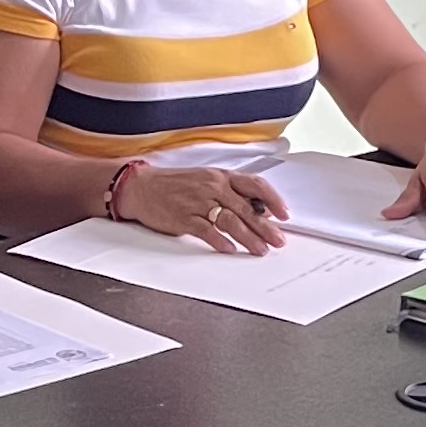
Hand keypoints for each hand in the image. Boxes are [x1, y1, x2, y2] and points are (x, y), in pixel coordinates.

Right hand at [118, 162, 290, 253]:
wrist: (142, 187)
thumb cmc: (174, 184)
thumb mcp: (205, 180)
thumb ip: (229, 193)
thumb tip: (255, 210)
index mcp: (220, 176)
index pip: (254, 184)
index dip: (272, 200)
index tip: (283, 214)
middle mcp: (212, 187)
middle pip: (246, 208)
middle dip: (265, 226)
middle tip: (278, 240)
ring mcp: (198, 202)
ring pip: (230, 220)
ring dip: (248, 237)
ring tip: (260, 250)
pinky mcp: (183, 217)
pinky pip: (206, 231)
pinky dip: (220, 241)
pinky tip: (230, 249)